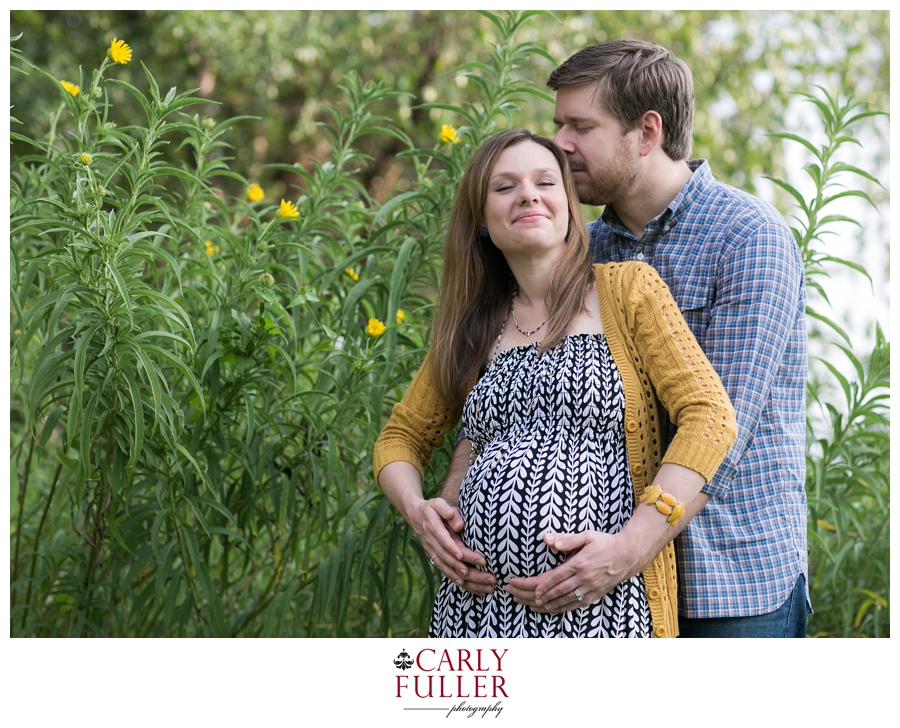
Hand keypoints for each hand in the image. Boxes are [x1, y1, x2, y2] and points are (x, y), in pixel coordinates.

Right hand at [409, 497, 495, 594]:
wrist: (416, 516)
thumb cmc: (433, 508)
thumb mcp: (438, 504)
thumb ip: (447, 510)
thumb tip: (459, 525)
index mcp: (433, 527)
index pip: (444, 540)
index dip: (454, 549)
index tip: (467, 557)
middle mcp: (431, 542)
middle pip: (448, 558)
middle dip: (467, 568)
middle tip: (487, 575)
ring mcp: (432, 552)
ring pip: (447, 568)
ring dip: (465, 578)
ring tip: (484, 585)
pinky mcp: (434, 558)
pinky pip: (445, 570)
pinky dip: (455, 579)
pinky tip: (467, 585)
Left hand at [505, 530, 634, 612]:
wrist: (628, 555)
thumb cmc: (605, 542)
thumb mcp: (587, 535)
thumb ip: (567, 539)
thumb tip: (548, 540)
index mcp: (580, 563)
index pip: (557, 576)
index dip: (543, 584)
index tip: (531, 589)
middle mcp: (585, 578)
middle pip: (558, 590)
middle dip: (539, 595)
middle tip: (526, 598)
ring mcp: (590, 588)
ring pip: (565, 600)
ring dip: (549, 604)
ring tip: (534, 605)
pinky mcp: (595, 595)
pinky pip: (576, 604)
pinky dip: (562, 608)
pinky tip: (552, 609)